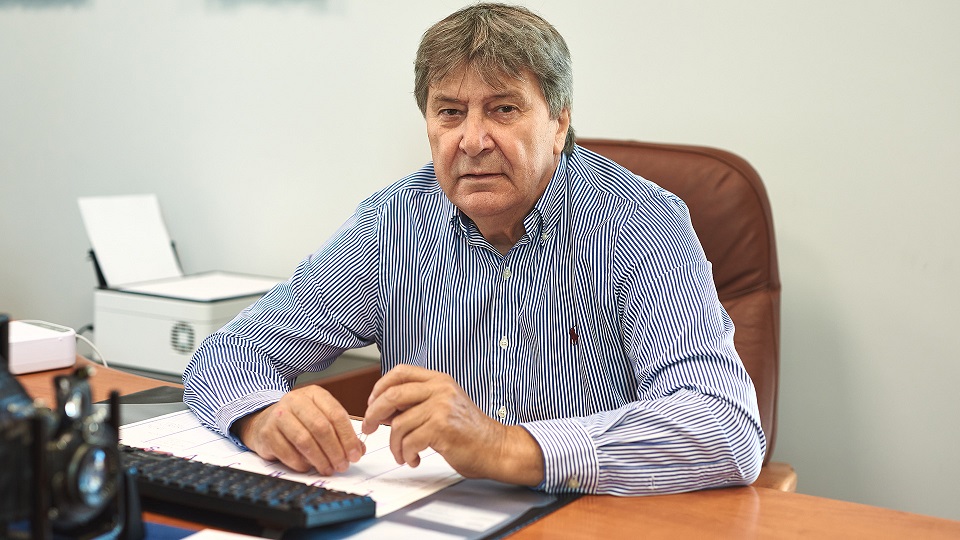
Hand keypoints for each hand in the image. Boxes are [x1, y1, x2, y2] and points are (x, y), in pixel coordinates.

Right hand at [233, 385, 364, 474]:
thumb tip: (358, 450)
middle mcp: (295, 400)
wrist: (263, 421)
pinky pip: (288, 453)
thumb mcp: (321, 418)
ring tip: (328, 469)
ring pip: (304, 441)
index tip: (355, 455)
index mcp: (314, 394)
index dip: (348, 437)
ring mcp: (278, 416)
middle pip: (321, 427)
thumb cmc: (298, 420)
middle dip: (335, 450)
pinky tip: (308, 467)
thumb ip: (340, 432)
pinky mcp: (267, 433)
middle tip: (342, 465)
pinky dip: (301, 464)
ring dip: (320, 459)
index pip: (336, 414)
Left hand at [361, 364, 543, 485]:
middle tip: (368, 427)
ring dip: (395, 445)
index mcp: (440, 380)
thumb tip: (382, 409)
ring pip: (398, 424)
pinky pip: (409, 442)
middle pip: (392, 395)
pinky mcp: (441, 428)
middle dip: (373, 414)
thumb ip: (418, 402)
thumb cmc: (470, 432)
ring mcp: (441, 407)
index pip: (400, 372)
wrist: (496, 448)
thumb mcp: (444, 406)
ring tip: (403, 454)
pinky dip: (406, 454)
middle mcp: (440, 389)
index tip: (371, 403)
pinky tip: (414, 459)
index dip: (380, 387)